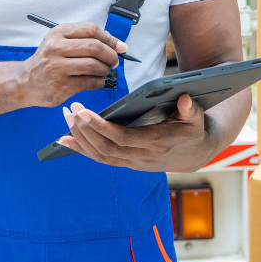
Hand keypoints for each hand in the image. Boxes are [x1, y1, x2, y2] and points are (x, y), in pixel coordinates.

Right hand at [18, 22, 128, 107]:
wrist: (25, 82)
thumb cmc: (47, 61)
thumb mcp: (60, 42)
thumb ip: (85, 39)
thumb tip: (116, 44)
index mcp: (58, 33)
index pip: (91, 29)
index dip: (110, 38)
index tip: (119, 46)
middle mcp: (55, 48)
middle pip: (94, 47)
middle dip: (111, 55)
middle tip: (114, 61)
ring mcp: (57, 68)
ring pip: (94, 65)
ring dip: (105, 70)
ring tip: (103, 71)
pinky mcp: (61, 86)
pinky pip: (90, 82)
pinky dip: (99, 82)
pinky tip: (96, 80)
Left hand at [59, 93, 216, 171]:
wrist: (194, 154)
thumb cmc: (193, 131)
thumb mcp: (196, 119)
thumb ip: (190, 109)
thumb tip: (184, 98)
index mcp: (155, 144)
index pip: (122, 138)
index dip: (101, 127)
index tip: (84, 113)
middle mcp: (141, 157)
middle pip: (105, 148)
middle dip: (85, 130)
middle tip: (70, 110)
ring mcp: (132, 163)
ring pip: (100, 155)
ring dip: (79, 138)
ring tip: (66, 118)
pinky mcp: (126, 163)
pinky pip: (100, 159)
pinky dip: (81, 150)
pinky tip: (65, 140)